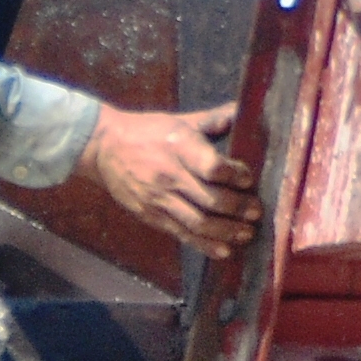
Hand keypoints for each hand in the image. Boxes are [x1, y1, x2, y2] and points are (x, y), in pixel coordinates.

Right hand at [83, 104, 261, 255]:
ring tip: (247, 234)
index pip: (213, 167)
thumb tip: (243, 110)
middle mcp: (169, 175)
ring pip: (199, 222)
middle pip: (211, 199)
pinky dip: (205, 245)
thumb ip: (213, 120)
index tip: (249, 179)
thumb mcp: (179, 121)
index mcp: (179, 147)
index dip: (236, 175)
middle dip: (239, 208)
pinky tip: (224, 250)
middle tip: (257, 212)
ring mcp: (159, 199)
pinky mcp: (151, 215)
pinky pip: (182, 234)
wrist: (103, 147)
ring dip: (227, 231)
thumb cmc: (146, 132)